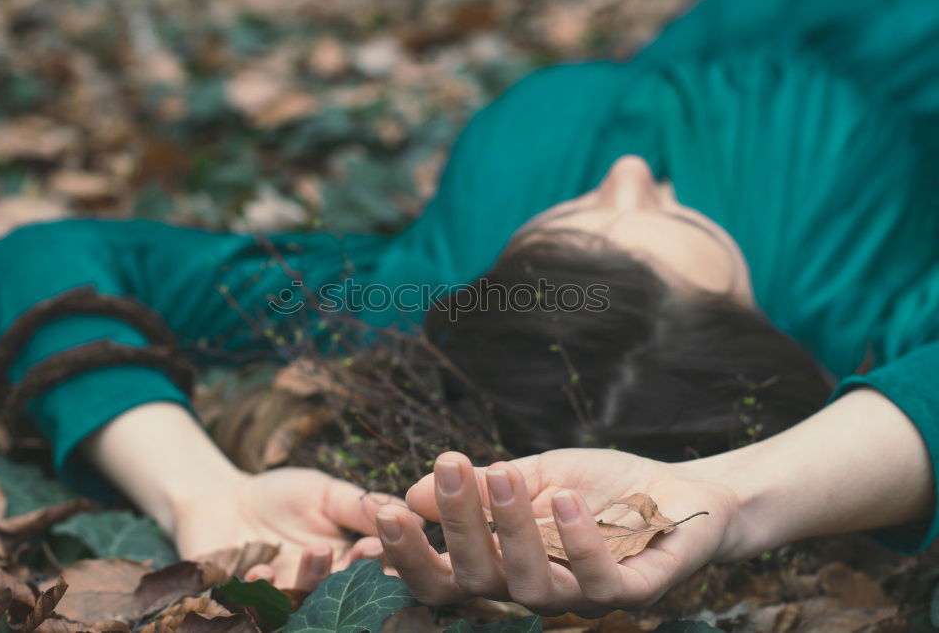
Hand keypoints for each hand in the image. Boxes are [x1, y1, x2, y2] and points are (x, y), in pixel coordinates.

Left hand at [173, 466, 401, 590]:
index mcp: (346, 562)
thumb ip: (362, 506)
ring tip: (317, 551)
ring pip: (306, 602)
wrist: (221, 498)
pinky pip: (259, 606)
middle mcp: (320, 588)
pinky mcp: (249, 602)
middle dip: (358, 574)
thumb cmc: (280, 495)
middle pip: (346, 591)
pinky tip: (263, 572)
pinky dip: (263, 591)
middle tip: (362, 552)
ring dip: (315, 580)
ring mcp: (285, 598)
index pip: (375, 569)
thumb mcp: (326, 492)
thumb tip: (411, 511)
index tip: (390, 541)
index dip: (385, 560)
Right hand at [375, 449, 739, 616]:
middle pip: (478, 580)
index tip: (381, 510)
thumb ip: (483, 487)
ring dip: (511, 528)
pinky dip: (581, 541)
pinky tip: (566, 499)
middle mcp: (537, 591)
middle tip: (448, 467)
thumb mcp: (536, 474)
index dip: (410, 553)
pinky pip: (601, 581)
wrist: (684, 492)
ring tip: (502, 476)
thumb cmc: (604, 488)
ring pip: (531, 585)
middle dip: (456, 527)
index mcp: (507, 566)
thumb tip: (413, 490)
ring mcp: (584, 598)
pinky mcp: (634, 593)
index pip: (446, 574)